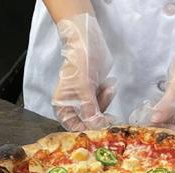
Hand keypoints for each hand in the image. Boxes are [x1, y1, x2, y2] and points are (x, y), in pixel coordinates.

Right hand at [52, 13, 115, 130]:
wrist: (88, 42)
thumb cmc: (80, 63)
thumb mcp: (85, 89)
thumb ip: (90, 111)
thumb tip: (96, 128)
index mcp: (62, 106)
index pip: (73, 126)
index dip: (87, 128)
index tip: (102, 127)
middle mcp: (71, 104)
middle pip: (87, 120)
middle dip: (99, 115)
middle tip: (112, 115)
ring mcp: (83, 98)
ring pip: (97, 111)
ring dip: (105, 101)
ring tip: (107, 87)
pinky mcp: (94, 91)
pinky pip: (102, 100)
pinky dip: (107, 94)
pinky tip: (108, 84)